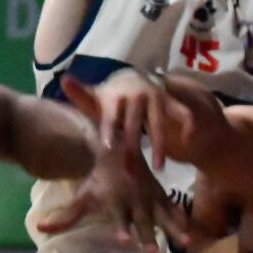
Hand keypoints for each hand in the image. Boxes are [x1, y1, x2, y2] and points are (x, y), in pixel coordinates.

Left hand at [36, 134, 191, 252]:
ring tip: (187, 242)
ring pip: (163, 215)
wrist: (116, 146)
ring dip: (174, 228)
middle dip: (148, 235)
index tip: (123, 239)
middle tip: (152, 251)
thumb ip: (65, 215)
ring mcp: (149, 197)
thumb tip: (41, 227)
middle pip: (142, 221)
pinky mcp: (159, 193)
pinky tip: (191, 230)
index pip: (119, 217)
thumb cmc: (97, 177)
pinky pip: (172, 206)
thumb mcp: (82, 195)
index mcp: (115, 201)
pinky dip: (181, 217)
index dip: (121, 228)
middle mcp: (134, 200)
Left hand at [61, 70, 191, 170]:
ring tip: (158, 168)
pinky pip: (180, 111)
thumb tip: (64, 79)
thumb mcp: (96, 97)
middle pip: (133, 124)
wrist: (134, 79)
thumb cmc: (111, 97)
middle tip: (130, 173)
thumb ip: (81, 95)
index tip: (109, 146)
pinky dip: (186, 122)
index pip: (110, 115)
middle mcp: (135, 96)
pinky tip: (188, 139)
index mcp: (114, 96)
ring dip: (158, 145)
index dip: (110, 130)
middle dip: (132, 149)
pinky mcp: (169, 101)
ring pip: (156, 123)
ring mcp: (154, 98)